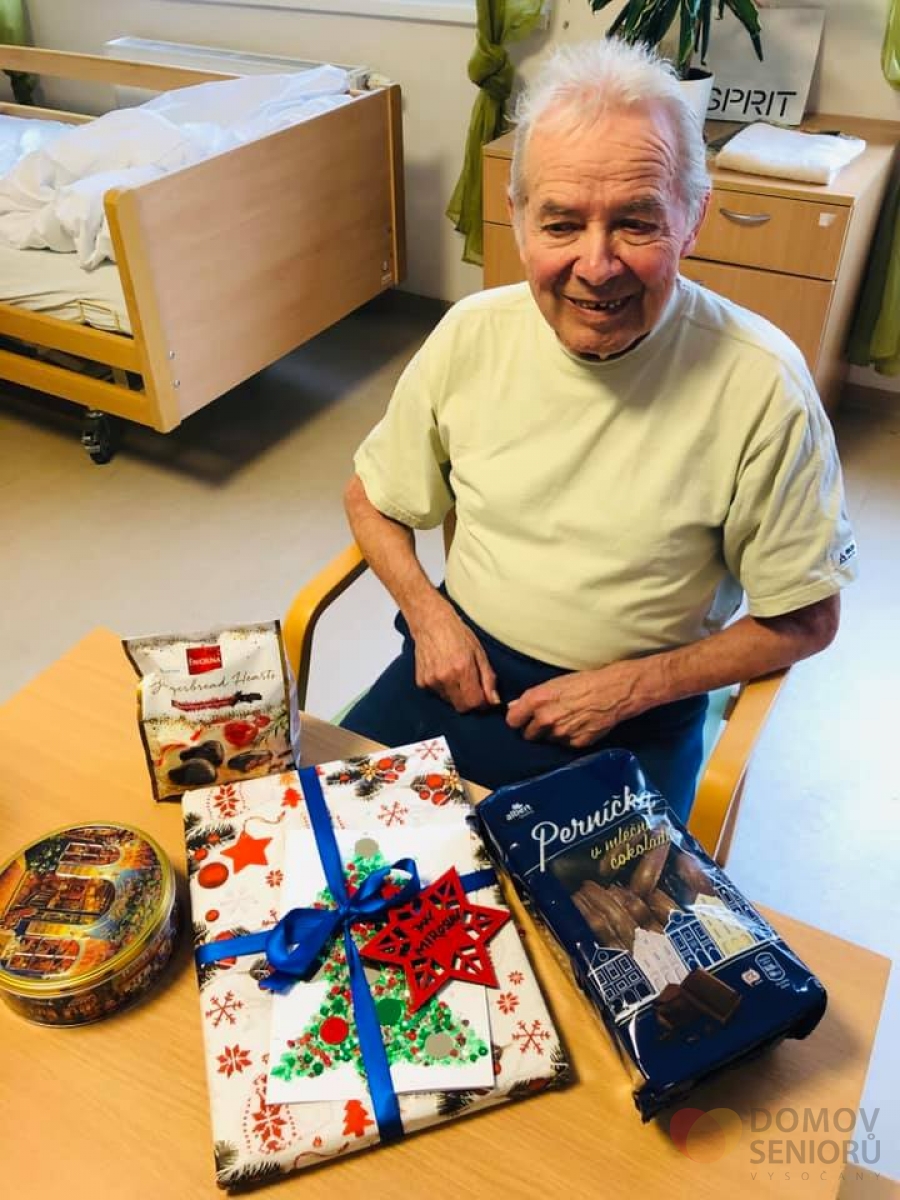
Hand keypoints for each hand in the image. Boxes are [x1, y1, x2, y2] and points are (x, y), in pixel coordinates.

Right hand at [409, 602, 500, 712]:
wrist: (431, 623)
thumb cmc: (457, 634)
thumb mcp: (479, 653)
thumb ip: (488, 678)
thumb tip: (494, 700)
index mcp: (462, 669)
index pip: (475, 703)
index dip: (483, 703)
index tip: (485, 697)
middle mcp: (445, 677)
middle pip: (461, 707)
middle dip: (470, 701)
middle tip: (473, 688)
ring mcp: (431, 681)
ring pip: (449, 702)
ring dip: (457, 695)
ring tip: (457, 676)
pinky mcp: (421, 682)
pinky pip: (437, 695)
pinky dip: (444, 689)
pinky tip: (445, 674)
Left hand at [505, 662, 642, 747]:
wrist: (613, 692)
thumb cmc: (584, 682)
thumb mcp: (554, 683)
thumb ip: (532, 698)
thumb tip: (514, 707)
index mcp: (537, 700)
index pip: (512, 721)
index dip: (517, 720)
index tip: (522, 719)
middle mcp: (545, 719)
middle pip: (528, 735)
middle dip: (534, 729)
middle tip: (546, 720)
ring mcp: (560, 733)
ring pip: (547, 740)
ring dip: (552, 734)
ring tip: (566, 720)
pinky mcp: (575, 743)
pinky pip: (564, 745)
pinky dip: (568, 738)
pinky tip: (577, 726)